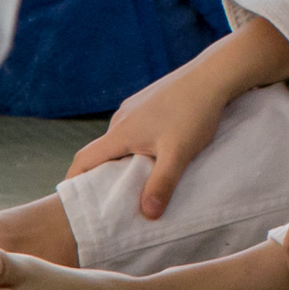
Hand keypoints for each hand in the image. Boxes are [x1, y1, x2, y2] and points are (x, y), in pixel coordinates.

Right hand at [66, 17, 288, 218]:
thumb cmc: (194, 112)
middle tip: (113, 198)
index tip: (74, 201)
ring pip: (121, 139)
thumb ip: (161, 184)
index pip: (84, 159)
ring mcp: (135, 106)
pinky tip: (157, 152)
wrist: (214, 74)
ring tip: (139, 179)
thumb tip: (146, 215)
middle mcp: (121, 118)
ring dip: (124, 159)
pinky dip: (137, 144)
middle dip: (103, 175)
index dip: (74, 181)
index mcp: (120, 132)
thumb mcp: (178, 154)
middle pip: (102, 151)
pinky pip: (135, 128)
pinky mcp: (149, 100)